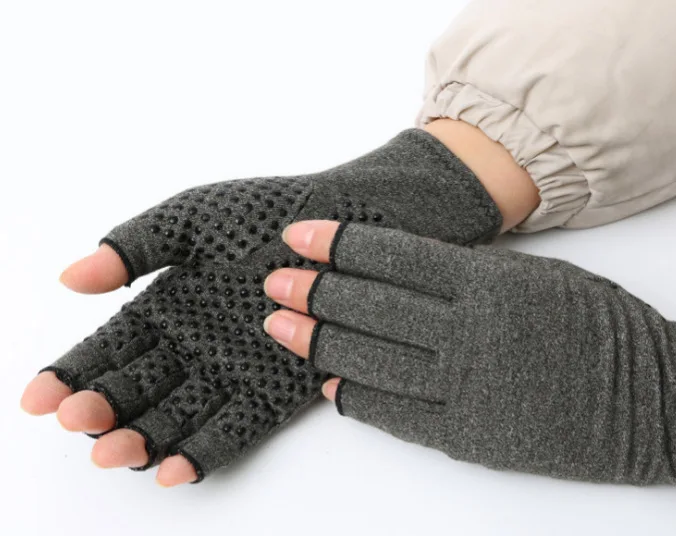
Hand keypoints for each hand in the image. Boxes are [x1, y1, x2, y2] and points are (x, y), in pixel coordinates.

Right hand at [21, 129, 501, 486]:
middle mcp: (195, 345)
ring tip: (116, 451)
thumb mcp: (191, 218)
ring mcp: (233, 369)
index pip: (108, 348)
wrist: (345, 219)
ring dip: (145, 438)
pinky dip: (204, 449)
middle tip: (79, 422)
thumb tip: (69, 278)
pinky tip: (174, 467)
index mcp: (167, 305)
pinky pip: (235, 426)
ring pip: (177, 415)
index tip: (37, 398)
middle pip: (137, 389)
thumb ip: (134, 246)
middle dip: (104, 409)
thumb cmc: (267, 211)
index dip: (71, 373)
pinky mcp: (276, 386)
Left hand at [264, 220, 675, 495]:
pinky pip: (397, 414)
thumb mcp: (537, 276)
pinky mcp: (469, 436)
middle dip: (314, 291)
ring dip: (319, 343)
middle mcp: (471, 332)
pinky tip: (328, 385)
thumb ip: (469, 274)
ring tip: (279, 328)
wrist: (653, 400)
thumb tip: (401, 267)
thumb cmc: (600, 325)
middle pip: (370, 307)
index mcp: (489, 283)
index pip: (393, 256)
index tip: (300, 234)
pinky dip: (356, 398)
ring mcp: (467, 388)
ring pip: (372, 360)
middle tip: (272, 282)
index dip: (339, 243)